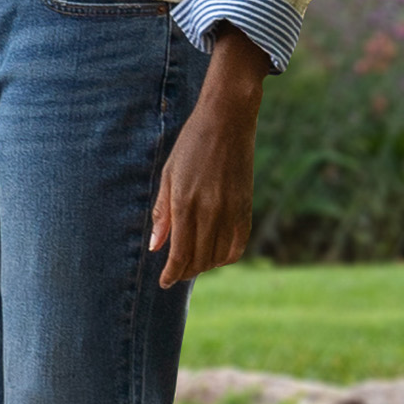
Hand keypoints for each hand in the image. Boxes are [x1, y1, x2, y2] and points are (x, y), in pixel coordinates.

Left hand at [151, 30, 271, 286]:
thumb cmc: (191, 146)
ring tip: (193, 265)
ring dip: (205, 266)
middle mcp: (209, 210)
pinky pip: (239, 243)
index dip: (172, 272)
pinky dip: (227, 256)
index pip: (180, 253)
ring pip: (219, 255)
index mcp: (184, 202)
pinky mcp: (247, 206)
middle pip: (199, 258)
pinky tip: (215, 256)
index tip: (164, 282)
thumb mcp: (168, 176)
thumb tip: (156, 247)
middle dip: (186, 271)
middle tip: (176, 274)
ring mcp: (231, 209)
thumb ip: (163, 214)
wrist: (228, 121)